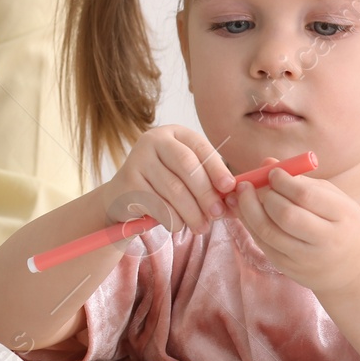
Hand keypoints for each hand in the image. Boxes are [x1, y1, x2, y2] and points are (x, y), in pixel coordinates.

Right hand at [105, 125, 237, 234]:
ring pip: (175, 190)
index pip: (200, 147)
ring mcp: (137, 160)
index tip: (229, 187)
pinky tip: (177, 225)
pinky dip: (173, 220)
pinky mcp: (127, 183)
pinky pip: (159, 205)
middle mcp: (152, 140)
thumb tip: (236, 198)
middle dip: (206, 194)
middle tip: (217, 214)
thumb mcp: (187, 178)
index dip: (217, 167)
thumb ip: (210, 184)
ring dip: (192, 213)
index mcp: (173, 133)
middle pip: (188, 167)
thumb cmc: (163, 187)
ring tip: (201, 227)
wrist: (123, 199)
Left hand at [228, 163, 359, 291]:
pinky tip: (243, 210)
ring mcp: (307, 259)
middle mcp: (327, 240)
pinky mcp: (289, 268)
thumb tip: (266, 162)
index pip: (306, 196)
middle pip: (285, 215)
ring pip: (268, 232)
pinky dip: (249, 224)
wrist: (353, 271)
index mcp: (343, 216)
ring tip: (240, 193)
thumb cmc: (341, 224)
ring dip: (248, 209)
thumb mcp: (333, 198)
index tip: (272, 172)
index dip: (283, 181)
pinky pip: (263, 244)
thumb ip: (301, 180)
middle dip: (264, 196)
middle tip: (252, 184)